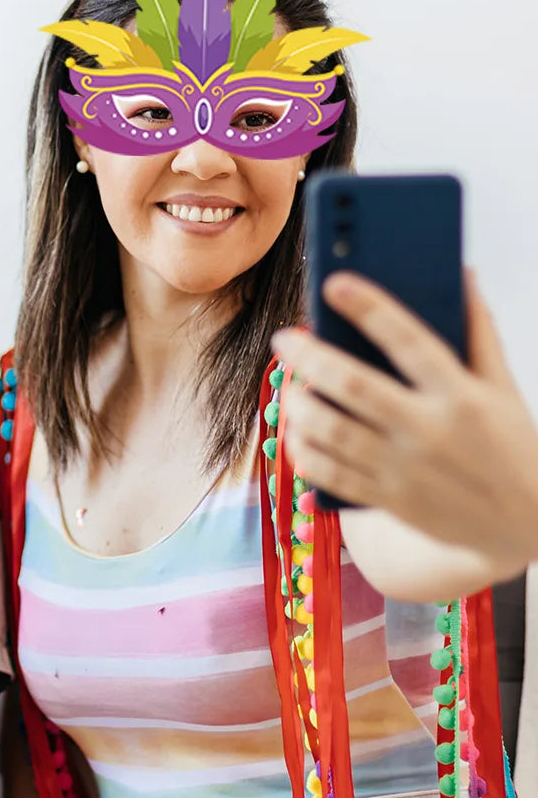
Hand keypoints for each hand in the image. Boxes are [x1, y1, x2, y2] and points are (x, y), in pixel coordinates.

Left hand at [271, 270, 537, 573]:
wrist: (527, 524)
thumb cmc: (511, 444)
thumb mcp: (503, 387)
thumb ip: (479, 331)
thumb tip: (461, 273)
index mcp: (462, 394)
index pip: (409, 339)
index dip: (369, 307)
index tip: (334, 282)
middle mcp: (430, 430)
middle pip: (353, 385)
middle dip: (310, 357)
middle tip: (284, 339)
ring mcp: (406, 468)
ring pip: (333, 431)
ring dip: (299, 404)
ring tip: (289, 385)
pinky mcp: (390, 499)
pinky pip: (331, 473)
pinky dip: (304, 451)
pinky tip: (296, 432)